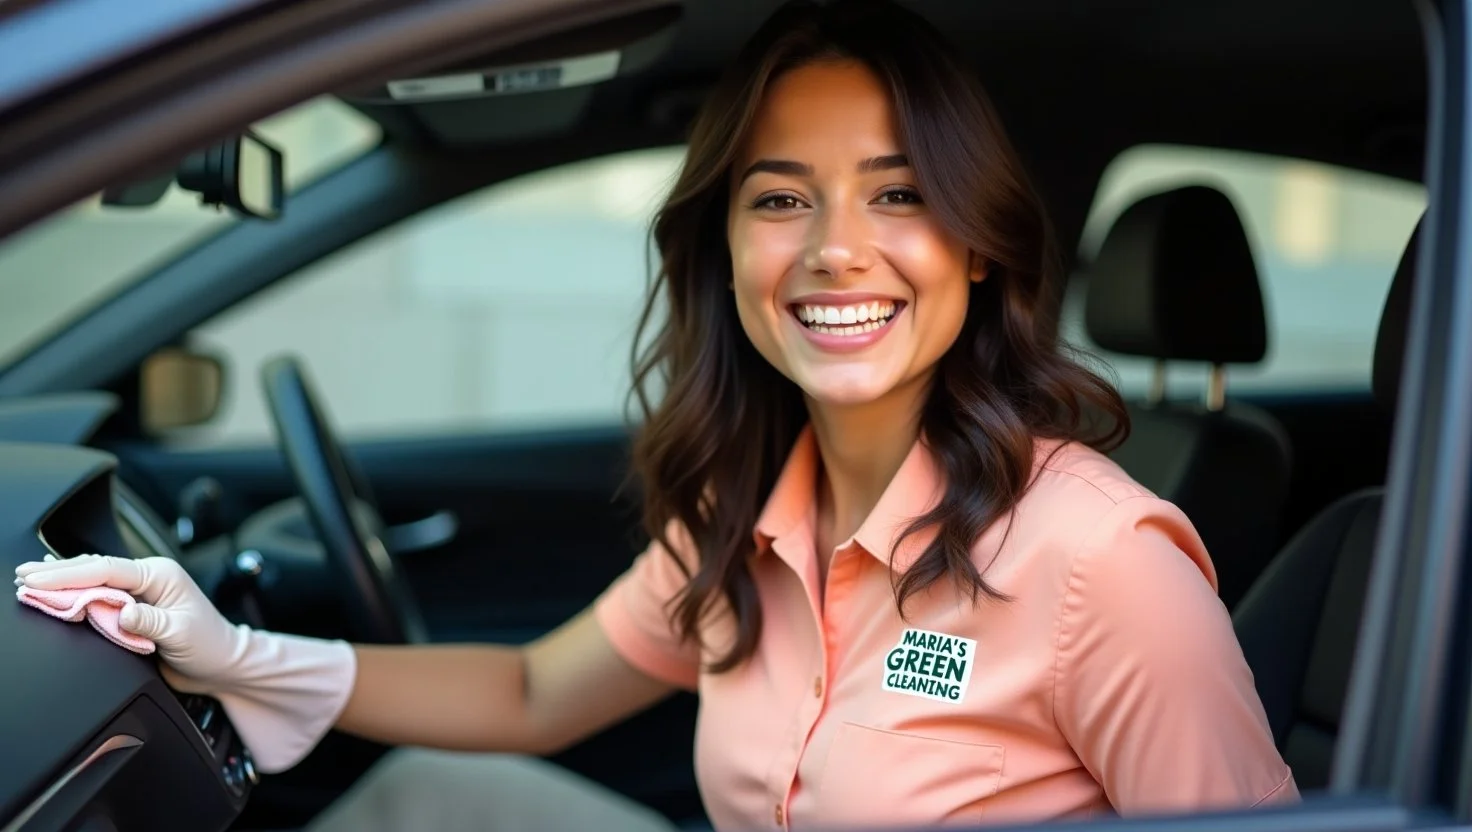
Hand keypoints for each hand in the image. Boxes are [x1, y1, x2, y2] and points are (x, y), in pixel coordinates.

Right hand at [15, 553, 356, 772]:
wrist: (224, 663)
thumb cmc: (211, 645)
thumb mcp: (180, 633)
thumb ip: (148, 622)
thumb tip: (120, 613)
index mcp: (159, 575)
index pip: (107, 570)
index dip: (70, 574)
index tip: (39, 578)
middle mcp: (148, 579)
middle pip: (95, 571)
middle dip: (58, 573)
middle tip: (23, 576)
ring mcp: (140, 593)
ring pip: (95, 581)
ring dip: (64, 581)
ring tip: (30, 579)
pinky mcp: (134, 609)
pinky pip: (100, 595)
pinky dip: (77, 591)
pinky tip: (59, 586)